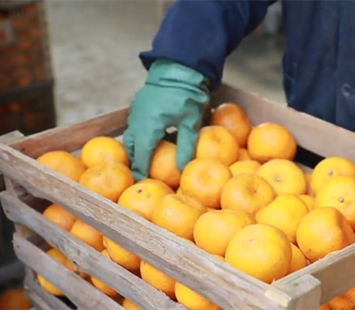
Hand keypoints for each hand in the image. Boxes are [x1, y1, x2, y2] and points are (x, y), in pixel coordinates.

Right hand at [123, 59, 209, 179]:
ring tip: (144, 161)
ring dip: (136, 149)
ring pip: (131, 135)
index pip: (141, 157)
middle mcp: (137, 120)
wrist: (180, 66)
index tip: (142, 184)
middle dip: (135, 162)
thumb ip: (187, 146)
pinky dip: (138, 136)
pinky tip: (149, 140)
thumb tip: (183, 168)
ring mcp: (136, 111)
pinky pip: (134, 125)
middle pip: (132, 148)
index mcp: (148, 127)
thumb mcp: (191, 122)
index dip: (141, 172)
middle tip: (142, 175)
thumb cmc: (188, 93)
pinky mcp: (139, 104)